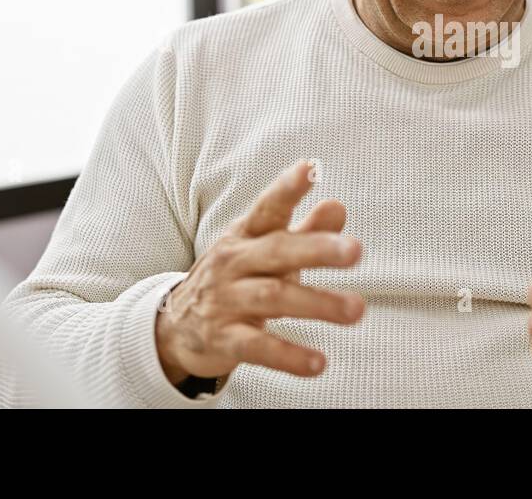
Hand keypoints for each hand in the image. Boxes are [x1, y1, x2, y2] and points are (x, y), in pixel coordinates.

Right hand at [155, 160, 364, 385]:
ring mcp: (226, 300)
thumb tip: (338, 206)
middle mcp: (234, 262)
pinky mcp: (224, 339)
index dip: (288, 188)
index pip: (269, 207)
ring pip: (274, 297)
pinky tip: (319, 363)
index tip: (311, 168)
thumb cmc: (237, 278)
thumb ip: (305, 231)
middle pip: (278, 251)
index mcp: (247, 235)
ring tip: (356, 310)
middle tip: (355, 250)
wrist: (175, 326)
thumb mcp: (266, 250)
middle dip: (317, 249)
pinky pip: (258, 347)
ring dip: (317, 304)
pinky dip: (289, 356)